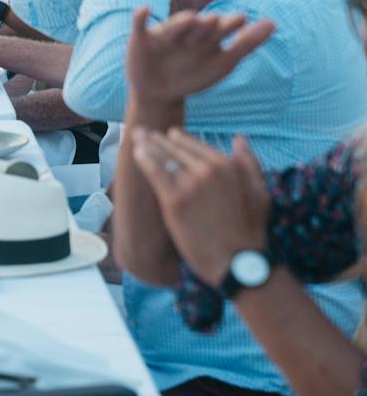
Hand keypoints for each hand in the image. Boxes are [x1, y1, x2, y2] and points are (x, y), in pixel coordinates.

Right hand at [126, 4, 275, 104]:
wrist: (160, 93)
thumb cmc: (194, 75)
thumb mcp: (223, 63)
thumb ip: (247, 43)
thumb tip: (274, 22)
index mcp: (206, 36)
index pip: (220, 29)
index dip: (229, 25)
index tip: (242, 20)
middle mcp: (187, 32)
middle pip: (198, 28)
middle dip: (205, 25)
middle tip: (215, 21)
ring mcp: (165, 35)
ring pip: (173, 27)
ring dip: (181, 23)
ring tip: (190, 19)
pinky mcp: (142, 39)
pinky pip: (140, 26)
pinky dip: (140, 17)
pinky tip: (143, 10)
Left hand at [130, 126, 270, 286]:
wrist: (237, 262)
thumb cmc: (250, 231)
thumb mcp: (260, 192)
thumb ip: (249, 163)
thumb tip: (239, 138)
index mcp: (227, 166)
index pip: (195, 145)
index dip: (179, 138)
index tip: (167, 134)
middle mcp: (207, 170)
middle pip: (176, 149)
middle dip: (157, 139)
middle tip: (141, 132)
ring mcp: (190, 184)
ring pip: (163, 158)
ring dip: (147, 145)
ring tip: (135, 137)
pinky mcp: (174, 201)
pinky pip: (155, 173)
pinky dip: (144, 160)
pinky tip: (136, 154)